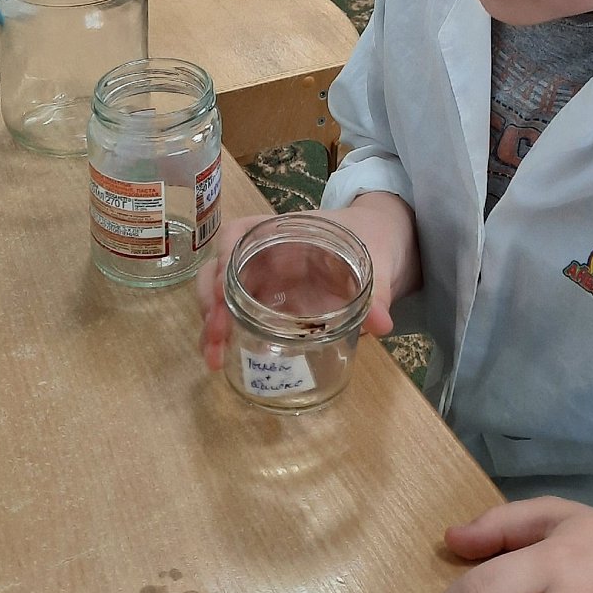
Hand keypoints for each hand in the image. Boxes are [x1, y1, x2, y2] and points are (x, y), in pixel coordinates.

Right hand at [197, 201, 405, 371]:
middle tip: (216, 335)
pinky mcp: (271, 305)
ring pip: (221, 295)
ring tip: (214, 358)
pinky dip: (224, 335)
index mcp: (288, 232)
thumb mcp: (377, 260)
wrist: (381, 245)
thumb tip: (381, 325)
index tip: (226, 286)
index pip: (241, 232)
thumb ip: (379, 292)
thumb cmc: (372, 239)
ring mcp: (266, 280)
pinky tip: (222, 360)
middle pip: (221, 267)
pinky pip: (238, 316)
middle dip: (211, 301)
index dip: (226, 256)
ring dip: (211, 324)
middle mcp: (267, 254)